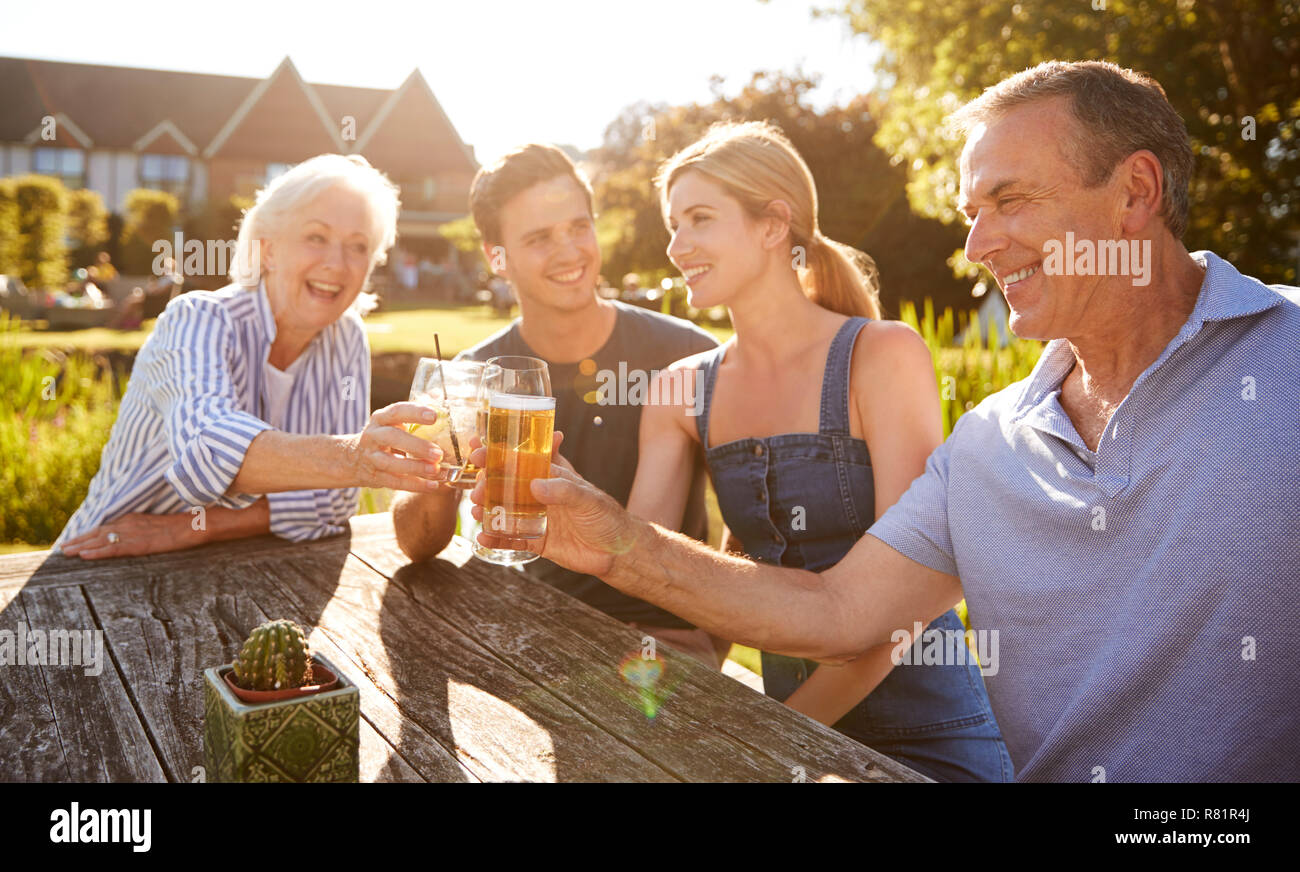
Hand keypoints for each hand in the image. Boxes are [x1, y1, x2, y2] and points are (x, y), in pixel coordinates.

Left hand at [58, 512, 202, 559]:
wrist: (198, 524)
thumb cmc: (184, 526)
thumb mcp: (159, 526)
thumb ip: (144, 530)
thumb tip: (136, 539)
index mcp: (133, 519)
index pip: (104, 527)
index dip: (87, 535)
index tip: (73, 541)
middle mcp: (129, 524)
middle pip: (97, 532)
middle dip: (78, 540)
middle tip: (61, 549)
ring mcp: (133, 533)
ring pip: (100, 540)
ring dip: (81, 546)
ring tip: (65, 552)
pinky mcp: (140, 543)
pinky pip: (114, 549)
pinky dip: (97, 552)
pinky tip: (84, 556)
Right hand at [349, 402, 446, 491]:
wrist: (352, 458)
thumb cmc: (384, 435)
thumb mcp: (392, 421)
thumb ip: (414, 413)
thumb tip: (439, 396)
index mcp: (380, 418)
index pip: (397, 411)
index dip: (415, 412)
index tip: (434, 416)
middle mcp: (373, 436)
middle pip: (392, 438)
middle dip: (416, 445)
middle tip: (438, 453)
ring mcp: (372, 458)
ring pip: (391, 463)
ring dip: (415, 467)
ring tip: (436, 470)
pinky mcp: (375, 476)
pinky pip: (395, 482)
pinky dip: (414, 485)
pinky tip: (432, 486)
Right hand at [467, 432, 637, 577]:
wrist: (618, 552)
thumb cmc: (606, 516)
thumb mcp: (588, 497)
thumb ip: (564, 490)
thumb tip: (535, 486)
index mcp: (550, 476)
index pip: (520, 460)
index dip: (498, 454)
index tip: (478, 451)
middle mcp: (539, 495)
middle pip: (505, 485)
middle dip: (486, 484)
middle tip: (476, 489)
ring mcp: (535, 518)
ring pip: (503, 511)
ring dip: (486, 510)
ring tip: (475, 511)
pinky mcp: (536, 541)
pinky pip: (511, 539)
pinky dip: (496, 538)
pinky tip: (483, 537)